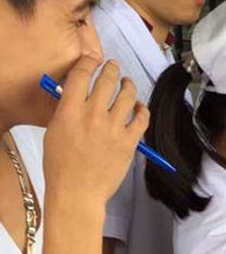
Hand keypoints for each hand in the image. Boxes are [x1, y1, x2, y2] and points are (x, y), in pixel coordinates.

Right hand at [43, 57, 148, 206]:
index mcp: (69, 112)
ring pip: (127, 95)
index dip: (89, 62)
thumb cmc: (60, 166)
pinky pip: (142, 117)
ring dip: (128, 85)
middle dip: (111, 68)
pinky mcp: (129, 141)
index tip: (94, 60)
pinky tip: (139, 107)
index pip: (81, 75)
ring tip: (128, 83)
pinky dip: (142, 109)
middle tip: (113, 66)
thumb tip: (76, 95)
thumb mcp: (54, 132)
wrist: (77, 193)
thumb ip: (66, 111)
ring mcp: (113, 128)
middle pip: (107, 80)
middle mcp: (92, 115)